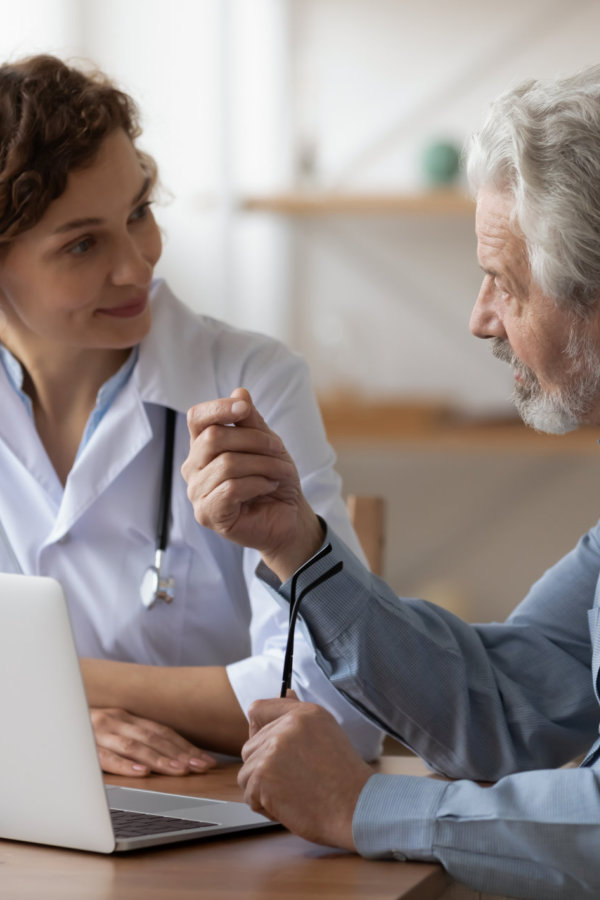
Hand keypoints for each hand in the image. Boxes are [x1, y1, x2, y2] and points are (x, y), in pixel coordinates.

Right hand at [90, 707, 216, 776]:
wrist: (54, 713)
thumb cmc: (91, 727)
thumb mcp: (117, 726)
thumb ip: (140, 734)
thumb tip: (178, 753)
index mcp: (128, 716)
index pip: (163, 732)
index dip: (185, 746)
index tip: (205, 760)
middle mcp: (117, 720)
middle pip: (154, 739)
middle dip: (180, 754)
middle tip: (199, 767)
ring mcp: (101, 732)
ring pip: (136, 746)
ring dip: (160, 759)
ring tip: (179, 770)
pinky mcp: (85, 747)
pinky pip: (107, 757)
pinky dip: (126, 765)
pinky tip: (142, 772)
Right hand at [182, 388, 323, 579]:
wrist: (288, 516)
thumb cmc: (274, 479)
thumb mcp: (268, 444)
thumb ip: (251, 421)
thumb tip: (239, 391)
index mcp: (203, 446)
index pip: (197, 418)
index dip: (218, 408)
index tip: (244, 408)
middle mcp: (193, 468)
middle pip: (213, 438)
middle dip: (253, 440)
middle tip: (278, 449)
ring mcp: (197, 492)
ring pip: (226, 464)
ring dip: (263, 464)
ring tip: (281, 472)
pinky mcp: (207, 514)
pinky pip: (231, 488)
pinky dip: (258, 483)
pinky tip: (269, 487)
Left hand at [238, 697, 371, 849]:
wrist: (356, 808)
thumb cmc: (344, 780)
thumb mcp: (327, 733)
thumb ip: (300, 716)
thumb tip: (287, 693)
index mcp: (304, 713)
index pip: (258, 710)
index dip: (258, 731)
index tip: (269, 747)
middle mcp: (286, 726)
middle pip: (250, 746)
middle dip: (264, 767)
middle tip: (293, 780)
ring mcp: (273, 749)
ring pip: (247, 771)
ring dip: (263, 789)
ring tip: (293, 794)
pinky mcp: (263, 775)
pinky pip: (248, 793)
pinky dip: (264, 806)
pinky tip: (288, 805)